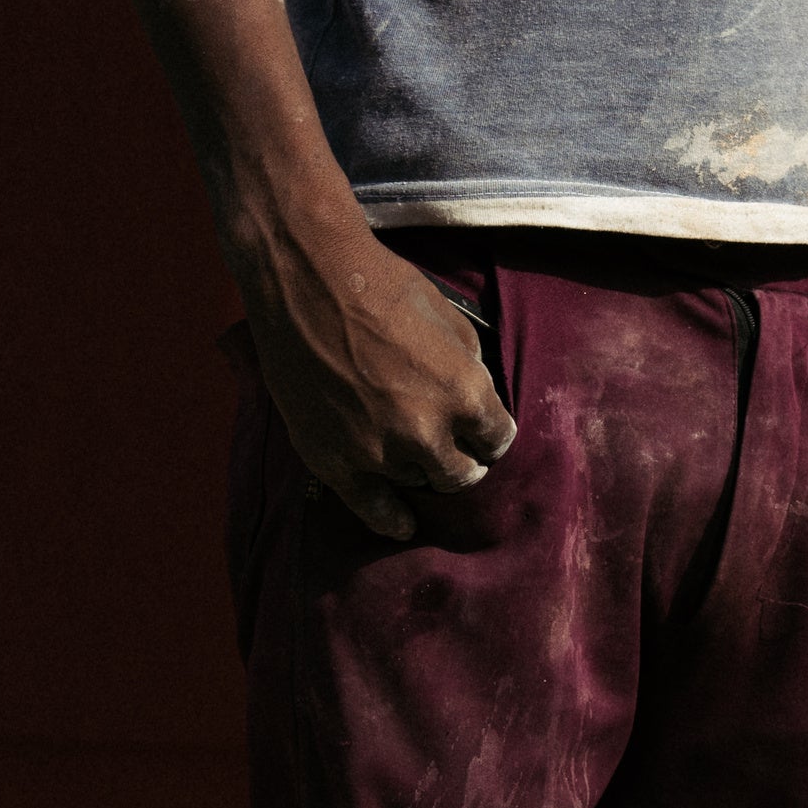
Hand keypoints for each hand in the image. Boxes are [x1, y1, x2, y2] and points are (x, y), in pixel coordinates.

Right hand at [243, 223, 518, 542]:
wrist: (309, 285)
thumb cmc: (383, 286)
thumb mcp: (449, 316)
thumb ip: (468, 363)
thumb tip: (474, 390)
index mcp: (464, 390)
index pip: (497, 437)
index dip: (493, 433)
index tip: (486, 432)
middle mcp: (427, 431)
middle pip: (462, 474)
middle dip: (466, 460)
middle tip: (460, 451)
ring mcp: (380, 453)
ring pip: (421, 485)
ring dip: (425, 471)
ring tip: (420, 459)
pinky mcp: (337, 464)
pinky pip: (374, 511)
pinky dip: (392, 519)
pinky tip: (403, 522)